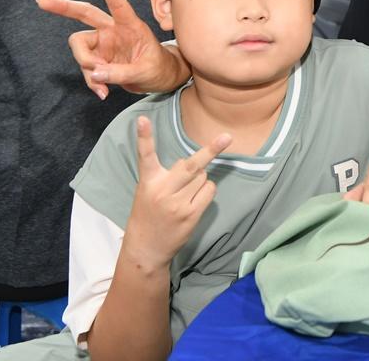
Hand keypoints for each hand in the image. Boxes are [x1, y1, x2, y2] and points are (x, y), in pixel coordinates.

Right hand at [35, 0, 186, 98]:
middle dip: (62, 7)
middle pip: (84, 13)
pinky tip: (103, 92)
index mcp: (130, 25)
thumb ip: (121, 73)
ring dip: (86, 66)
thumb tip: (95, 73)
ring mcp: (103, 43)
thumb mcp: (145, 72)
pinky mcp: (98, 57)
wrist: (159, 79)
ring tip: (103, 84)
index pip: (118, 3)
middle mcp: (112, 30)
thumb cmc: (158, 68)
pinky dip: (91, 80)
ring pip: (80, 48)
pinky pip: (86, 68)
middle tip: (40, 1)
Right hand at [122, 116, 229, 269]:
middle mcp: (163, 190)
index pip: (145, 155)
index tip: (141, 119)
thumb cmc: (148, 215)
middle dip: (211, 150)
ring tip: (187, 192)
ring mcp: (178, 203)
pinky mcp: (191, 214)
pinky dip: (207, 190)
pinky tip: (196, 199)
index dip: (144, 137)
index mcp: (149, 182)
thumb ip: (168, 177)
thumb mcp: (148, 192)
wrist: (146, 248)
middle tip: (226, 137)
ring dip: (201, 179)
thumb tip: (198, 165)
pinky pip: (209, 191)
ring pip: (203, 177)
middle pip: (191, 165)